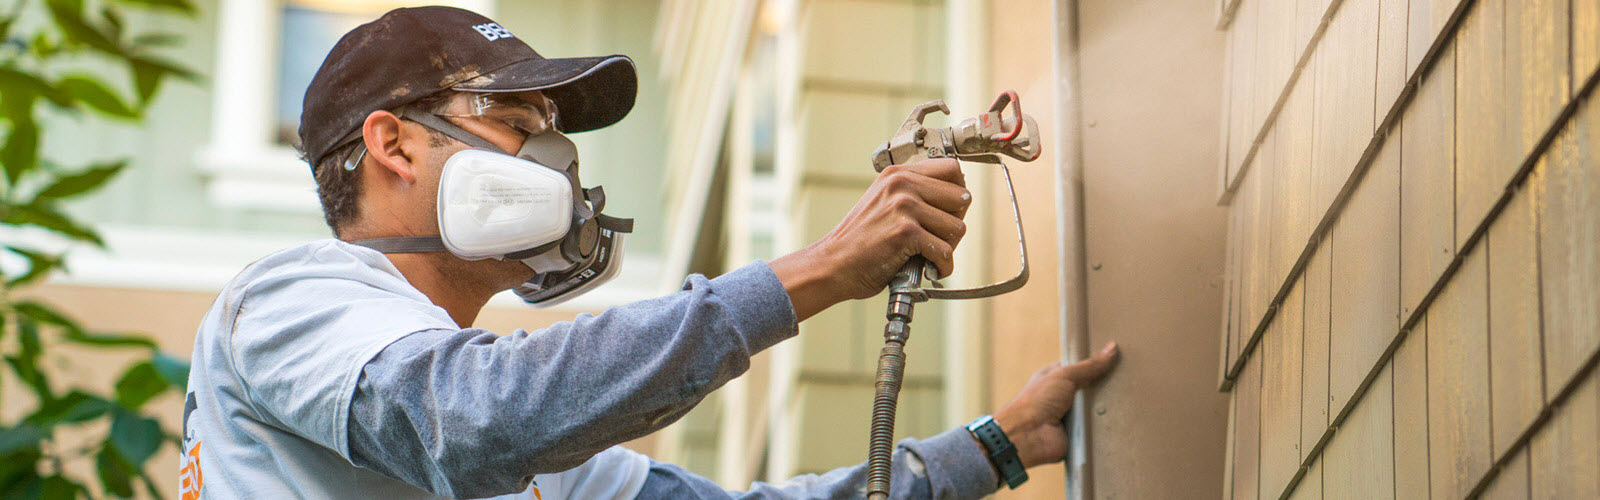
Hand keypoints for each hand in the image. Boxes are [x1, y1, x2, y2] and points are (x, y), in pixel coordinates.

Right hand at [769, 158, 969, 319]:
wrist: (833, 264)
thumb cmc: (860, 240)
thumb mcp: (884, 202)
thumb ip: (914, 193)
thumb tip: (960, 198)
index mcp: (898, 174)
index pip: (952, 169)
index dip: (958, 193)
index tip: (951, 211)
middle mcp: (902, 184)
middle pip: (961, 198)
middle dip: (955, 223)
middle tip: (939, 239)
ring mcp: (903, 206)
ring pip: (957, 227)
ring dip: (949, 248)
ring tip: (930, 255)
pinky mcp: (905, 233)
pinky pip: (945, 251)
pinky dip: (942, 266)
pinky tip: (930, 269)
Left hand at [992, 342, 1119, 468]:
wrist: (1027, 437)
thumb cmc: (1037, 401)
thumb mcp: (1064, 376)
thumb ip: (1089, 366)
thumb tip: (1112, 348)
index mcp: (1055, 378)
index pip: (1079, 368)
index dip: (1095, 364)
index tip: (1117, 358)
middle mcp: (1062, 397)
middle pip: (1090, 389)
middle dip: (1104, 386)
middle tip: (1128, 378)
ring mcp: (1070, 416)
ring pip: (1095, 409)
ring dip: (1106, 408)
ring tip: (1130, 398)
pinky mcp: (1077, 433)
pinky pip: (1096, 428)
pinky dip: (1105, 425)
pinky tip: (1123, 420)